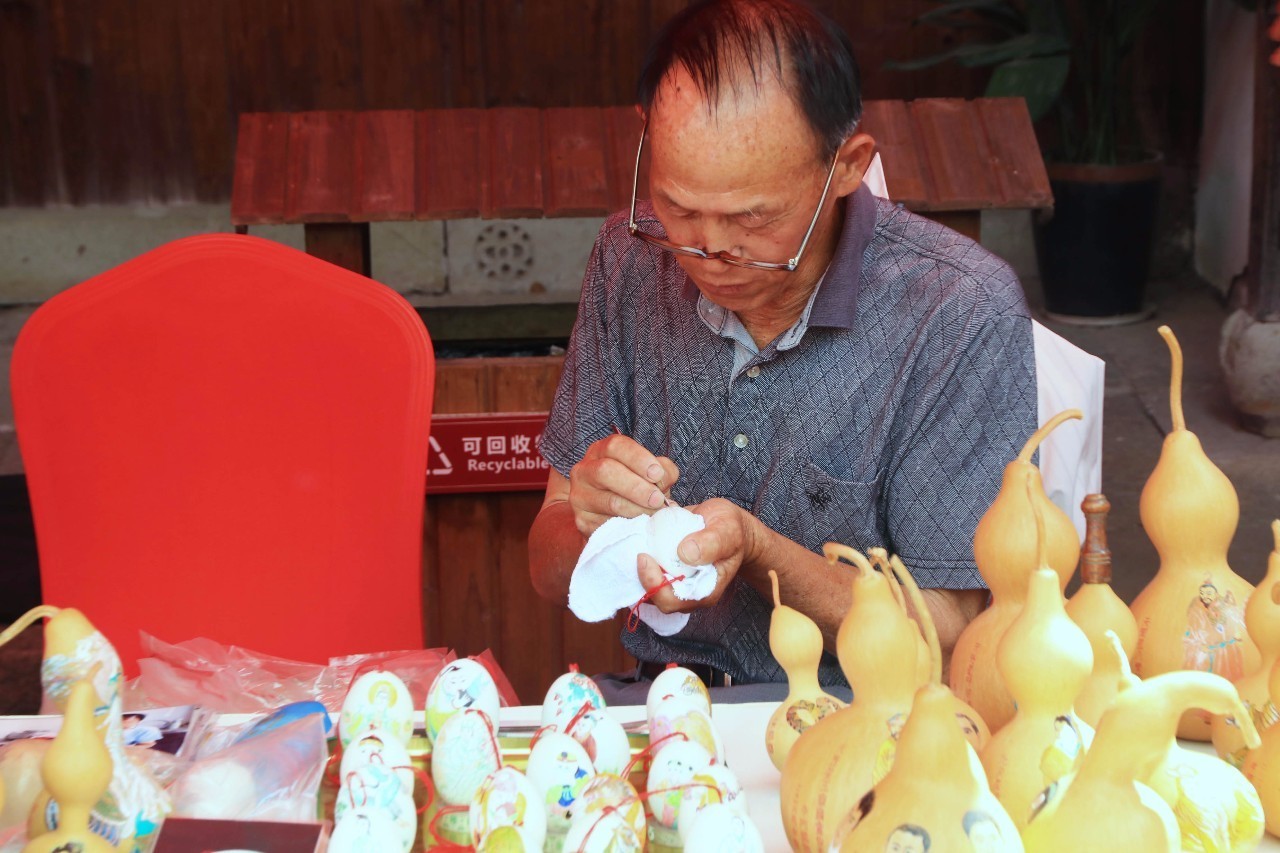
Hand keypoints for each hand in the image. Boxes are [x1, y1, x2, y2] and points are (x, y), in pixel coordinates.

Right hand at [567, 433, 678, 537]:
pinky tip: (640, 526)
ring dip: (637, 509)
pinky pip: (607, 524)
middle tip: (658, 500)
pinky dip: (628, 526)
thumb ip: (663, 470)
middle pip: (606, 470)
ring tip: (654, 514)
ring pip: (609, 501)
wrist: (615, 519)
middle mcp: (584, 470)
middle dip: (637, 486)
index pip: (615, 446)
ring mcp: (579, 496)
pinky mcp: (582, 520)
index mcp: (601, 451)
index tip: (657, 474)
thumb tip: (663, 477)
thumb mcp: (651, 474)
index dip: (638, 458)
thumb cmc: (636, 489)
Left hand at [638, 498, 759, 613]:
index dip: (654, 584)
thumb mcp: (727, 531)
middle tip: (641, 552)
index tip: (645, 557)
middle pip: (656, 598)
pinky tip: (643, 544)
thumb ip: (711, 543)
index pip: (672, 601)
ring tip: (641, 547)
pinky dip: (643, 562)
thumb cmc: (732, 531)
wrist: (728, 526)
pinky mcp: (669, 572)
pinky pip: (649, 574)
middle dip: (643, 578)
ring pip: (649, 588)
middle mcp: (688, 592)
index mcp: (705, 591)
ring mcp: (677, 583)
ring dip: (640, 571)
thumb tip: (685, 554)